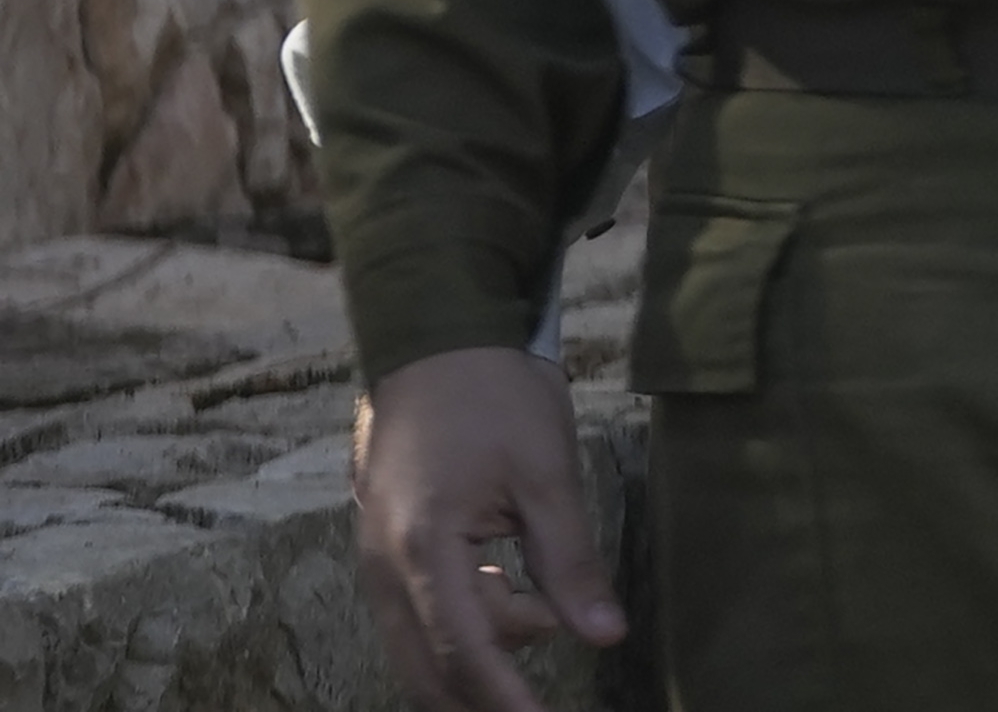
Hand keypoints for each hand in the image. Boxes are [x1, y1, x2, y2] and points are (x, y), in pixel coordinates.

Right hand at [353, 344, 622, 711]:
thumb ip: (570, 562)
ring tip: (546, 614)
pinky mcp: (382, 549)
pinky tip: (514, 597)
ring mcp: (375, 560)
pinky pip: (417, 614)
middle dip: (485, 695)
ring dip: (481, 652)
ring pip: (420, 645)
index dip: (505, 700)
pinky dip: (464, 623)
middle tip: (543, 705)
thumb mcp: (547, 474)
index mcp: (422, 548)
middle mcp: (383, 568)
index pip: (464, 651)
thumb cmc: (494, 397)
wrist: (435, 340)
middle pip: (428, 666)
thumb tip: (603, 637)